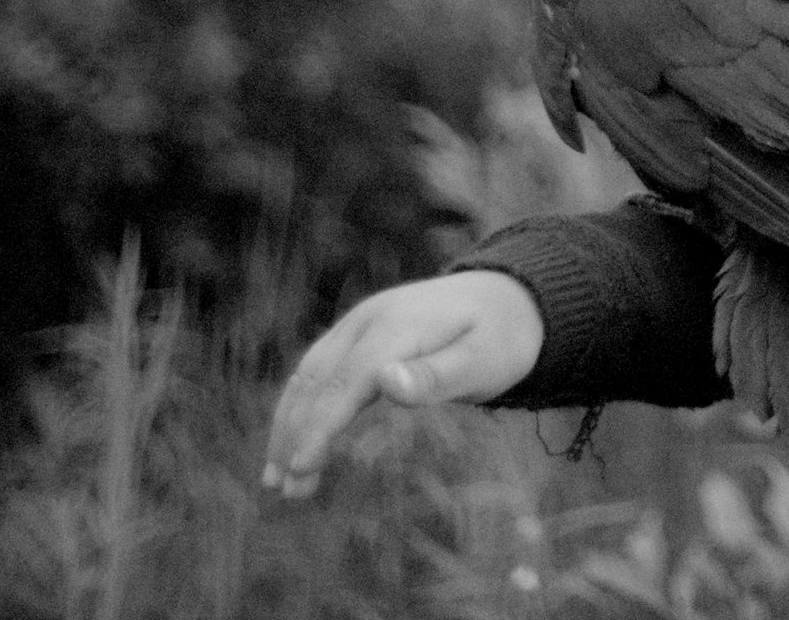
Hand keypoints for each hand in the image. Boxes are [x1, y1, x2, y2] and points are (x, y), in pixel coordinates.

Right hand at [260, 270, 544, 498]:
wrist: (511, 297)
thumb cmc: (502, 337)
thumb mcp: (485, 361)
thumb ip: (437, 376)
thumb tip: (386, 382)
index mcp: (400, 324)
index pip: (348, 379)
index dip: (321, 423)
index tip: (301, 466)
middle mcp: (370, 317)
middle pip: (319, 378)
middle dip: (296, 433)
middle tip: (285, 490)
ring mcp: (361, 323)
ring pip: (310, 376)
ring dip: (290, 425)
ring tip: (278, 481)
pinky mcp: (358, 334)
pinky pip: (319, 372)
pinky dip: (301, 408)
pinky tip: (294, 445)